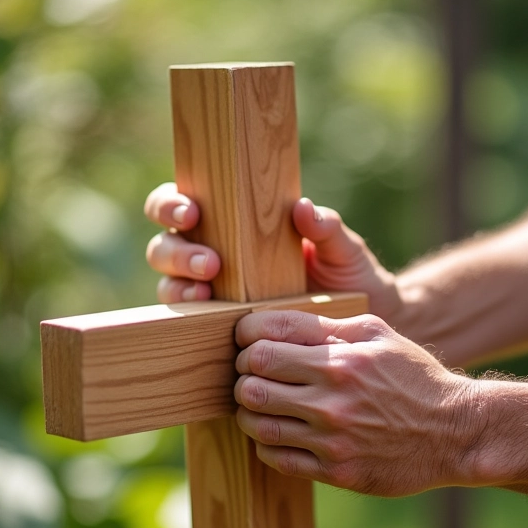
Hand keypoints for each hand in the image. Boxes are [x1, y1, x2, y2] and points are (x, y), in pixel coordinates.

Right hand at [144, 183, 401, 319]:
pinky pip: (186, 317)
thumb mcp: (343, 250)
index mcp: (236, 224)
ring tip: (206, 290)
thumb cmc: (349, 276)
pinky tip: (206, 312)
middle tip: (210, 263)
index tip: (193, 212)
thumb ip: (326, 228)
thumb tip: (302, 208)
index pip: (189, 203)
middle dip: (177, 251)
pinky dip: (187, 312)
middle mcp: (215, 253)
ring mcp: (212, 291)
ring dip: (179, 282)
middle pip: (166, 244)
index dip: (173, 203)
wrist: (360, 325)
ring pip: (169, 280)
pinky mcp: (219, 323)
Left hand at [233, 311, 479, 496]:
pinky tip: (278, 430)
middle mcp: (332, 399)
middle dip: (243, 373)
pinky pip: (275, 458)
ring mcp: (332, 439)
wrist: (454, 432)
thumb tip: (275, 322)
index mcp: (341, 359)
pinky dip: (266, 442)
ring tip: (260, 403)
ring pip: (255, 422)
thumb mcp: (379, 335)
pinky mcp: (336, 471)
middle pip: (249, 382)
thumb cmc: (414, 377)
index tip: (247, 340)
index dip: (244, 337)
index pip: (262, 342)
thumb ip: (327, 325)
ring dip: (248, 410)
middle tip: (252, 372)